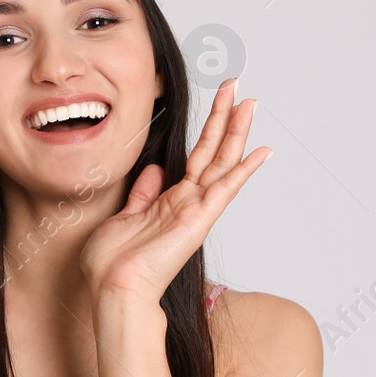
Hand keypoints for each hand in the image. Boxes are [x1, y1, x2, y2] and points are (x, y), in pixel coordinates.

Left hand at [80, 78, 270, 303]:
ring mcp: (196, 211)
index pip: (196, 156)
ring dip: (236, 131)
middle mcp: (188, 203)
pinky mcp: (198, 220)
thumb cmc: (114, 263)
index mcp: (171, 201)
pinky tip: (262, 151)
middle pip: (213, 151)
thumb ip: (143, 193)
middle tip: (240, 87)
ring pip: (222, 162)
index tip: (220, 101)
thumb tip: (154, 170)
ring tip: (251, 103)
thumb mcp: (125, 216)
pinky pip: (224, 189)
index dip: (208, 128)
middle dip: (226, 117)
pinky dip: (243, 170)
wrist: (115, 289)